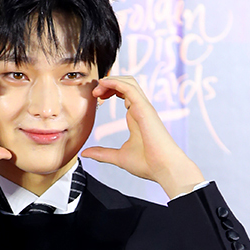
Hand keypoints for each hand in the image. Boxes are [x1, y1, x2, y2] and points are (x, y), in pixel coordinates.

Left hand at [81, 76, 204, 198]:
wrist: (164, 169)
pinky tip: (104, 83)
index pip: (123, 94)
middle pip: (125, 84)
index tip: (96, 98)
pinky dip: (116, 82)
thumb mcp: (118, 157)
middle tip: (94, 92)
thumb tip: (85, 153)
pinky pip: (130, 88)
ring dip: (111, 80)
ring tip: (97, 88)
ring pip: (129, 82)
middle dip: (108, 83)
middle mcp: (140, 109)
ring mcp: (144, 108)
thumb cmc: (147, 164)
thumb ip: (102, 154)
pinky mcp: (145, 109)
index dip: (109, 90)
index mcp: (136, 117)